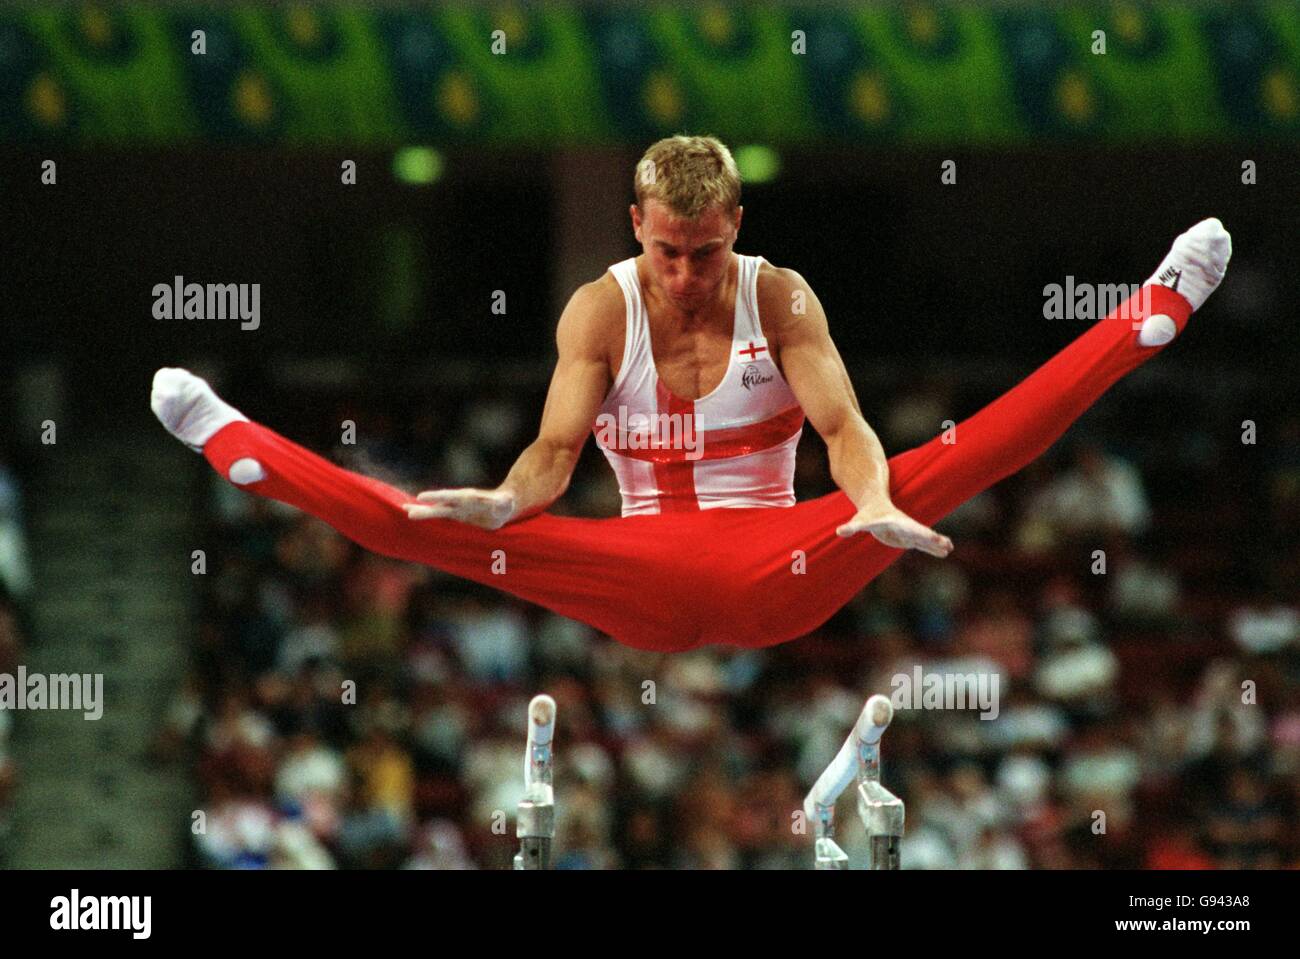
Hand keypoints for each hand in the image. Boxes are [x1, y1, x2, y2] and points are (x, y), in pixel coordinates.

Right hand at [403, 488, 516, 529]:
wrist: (502, 506)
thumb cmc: (505, 504)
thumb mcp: (506, 503)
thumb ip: (504, 502)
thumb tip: (505, 500)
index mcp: (468, 498)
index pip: (450, 496)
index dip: (436, 496)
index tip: (421, 496)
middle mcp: (459, 503)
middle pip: (439, 505)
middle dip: (424, 508)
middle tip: (407, 510)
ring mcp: (456, 510)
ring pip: (436, 511)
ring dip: (421, 512)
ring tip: (405, 512)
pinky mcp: (456, 518)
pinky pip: (440, 518)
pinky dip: (427, 517)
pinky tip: (414, 516)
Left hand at [836, 501, 952, 557]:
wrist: (875, 506)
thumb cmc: (867, 514)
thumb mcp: (860, 521)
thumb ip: (852, 527)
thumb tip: (840, 532)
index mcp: (897, 522)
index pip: (910, 528)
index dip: (920, 532)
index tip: (931, 535)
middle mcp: (906, 526)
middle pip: (921, 533)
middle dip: (932, 539)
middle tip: (947, 544)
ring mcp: (909, 532)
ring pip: (925, 539)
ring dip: (937, 544)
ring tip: (950, 548)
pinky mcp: (909, 538)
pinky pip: (923, 544)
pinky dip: (933, 548)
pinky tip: (945, 552)